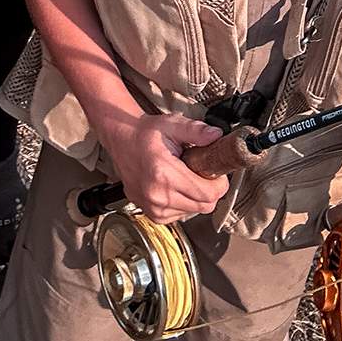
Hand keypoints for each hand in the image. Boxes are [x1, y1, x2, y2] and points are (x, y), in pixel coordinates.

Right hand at [102, 113, 230, 224]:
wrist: (122, 139)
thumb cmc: (145, 133)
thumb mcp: (172, 125)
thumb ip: (196, 131)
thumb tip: (217, 136)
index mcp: (164, 174)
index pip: (207, 194)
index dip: (219, 184)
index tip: (216, 173)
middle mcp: (157, 195)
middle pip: (204, 206)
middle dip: (209, 190)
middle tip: (202, 172)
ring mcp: (152, 207)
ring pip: (193, 212)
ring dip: (196, 198)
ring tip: (185, 177)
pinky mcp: (151, 213)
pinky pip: (180, 215)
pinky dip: (184, 203)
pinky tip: (175, 186)